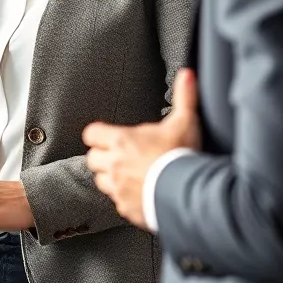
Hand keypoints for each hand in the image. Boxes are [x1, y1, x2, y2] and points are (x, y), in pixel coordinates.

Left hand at [83, 67, 201, 229]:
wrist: (190, 195)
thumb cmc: (183, 157)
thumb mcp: (185, 123)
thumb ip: (184, 98)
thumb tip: (187, 75)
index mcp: (122, 141)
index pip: (91, 134)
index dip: (98, 134)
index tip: (107, 136)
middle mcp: (114, 164)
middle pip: (92, 158)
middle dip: (103, 157)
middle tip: (119, 157)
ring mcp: (119, 187)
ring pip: (101, 181)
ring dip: (111, 178)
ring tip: (128, 176)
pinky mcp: (126, 208)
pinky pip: (117, 203)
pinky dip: (125, 199)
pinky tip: (139, 195)